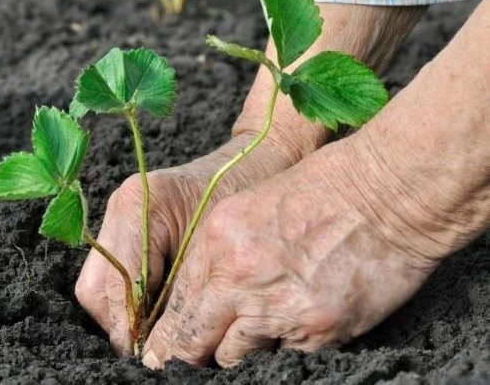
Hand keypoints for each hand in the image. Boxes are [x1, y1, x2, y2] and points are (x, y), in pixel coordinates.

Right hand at [75, 130, 309, 355]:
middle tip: (152, 349)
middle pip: (95, 289)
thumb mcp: (214, 251)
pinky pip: (112, 275)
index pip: (117, 283)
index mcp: (138, 206)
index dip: (132, 326)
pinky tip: (157, 311)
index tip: (151, 354)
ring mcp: (118, 215)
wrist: (254, 159)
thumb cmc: (244, 197)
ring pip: (98, 286)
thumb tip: (161, 345)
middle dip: (121, 325)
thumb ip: (182, 295)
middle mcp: (119, 208)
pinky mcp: (126, 226)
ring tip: (157, 333)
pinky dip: (130, 299)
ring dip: (123, 315)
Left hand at [142, 139, 438, 367]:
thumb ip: (217, 256)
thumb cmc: (320, 191)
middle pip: (196, 344)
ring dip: (241, 349)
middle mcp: (241, 280)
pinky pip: (284, 356)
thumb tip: (196, 303)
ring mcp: (280, 310)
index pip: (177, 308)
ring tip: (260, 326)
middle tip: (197, 357)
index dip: (168, 336)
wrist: (386, 193)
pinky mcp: (318, 332)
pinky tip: (299, 317)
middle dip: (194, 353)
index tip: (164, 351)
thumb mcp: (249, 209)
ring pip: (237, 357)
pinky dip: (286, 345)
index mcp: (218, 243)